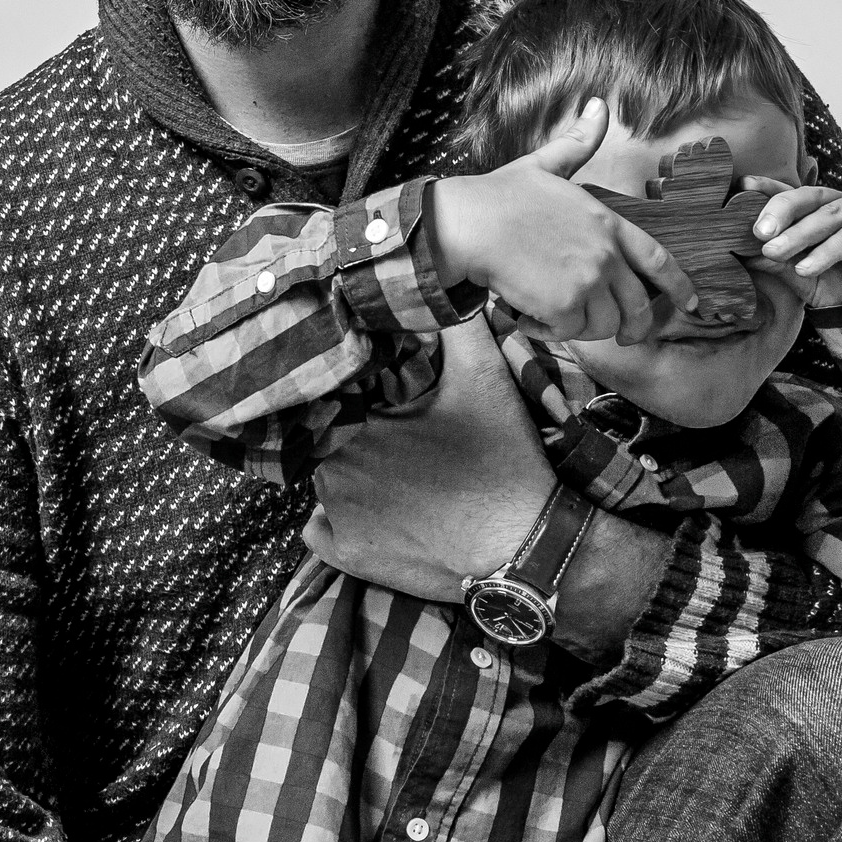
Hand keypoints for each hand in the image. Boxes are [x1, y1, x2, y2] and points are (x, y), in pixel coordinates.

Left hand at [307, 317, 554, 601]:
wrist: (524, 546)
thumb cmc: (503, 460)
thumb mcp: (486, 380)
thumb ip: (458, 327)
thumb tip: (438, 284)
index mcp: (356, 424)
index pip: (325, 397)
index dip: (343, 391)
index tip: (367, 392)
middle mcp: (332, 471)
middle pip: (322, 437)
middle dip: (344, 429)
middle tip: (382, 429)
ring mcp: (337, 519)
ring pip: (318, 480)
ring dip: (340, 469)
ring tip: (382, 466)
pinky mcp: (347, 556)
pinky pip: (318, 530)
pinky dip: (332, 521)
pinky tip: (367, 509)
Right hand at [429, 99, 699, 344]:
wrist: (469, 223)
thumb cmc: (502, 195)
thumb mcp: (546, 164)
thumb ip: (578, 141)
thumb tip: (598, 104)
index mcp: (608, 222)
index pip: (658, 259)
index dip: (679, 285)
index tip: (690, 302)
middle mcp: (606, 254)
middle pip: (638, 306)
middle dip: (636, 328)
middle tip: (625, 336)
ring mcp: (588, 281)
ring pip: (605, 325)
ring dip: (584, 328)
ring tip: (558, 315)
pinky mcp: (564, 305)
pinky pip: (571, 332)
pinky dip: (551, 332)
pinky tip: (529, 318)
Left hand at [742, 178, 841, 304]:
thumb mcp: (805, 279)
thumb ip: (778, 264)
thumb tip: (742, 252)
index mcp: (825, 211)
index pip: (793, 194)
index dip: (769, 189)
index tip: (742, 185)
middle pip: (810, 196)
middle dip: (781, 210)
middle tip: (759, 231)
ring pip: (831, 214)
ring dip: (800, 233)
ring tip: (775, 251)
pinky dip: (827, 251)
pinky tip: (807, 267)